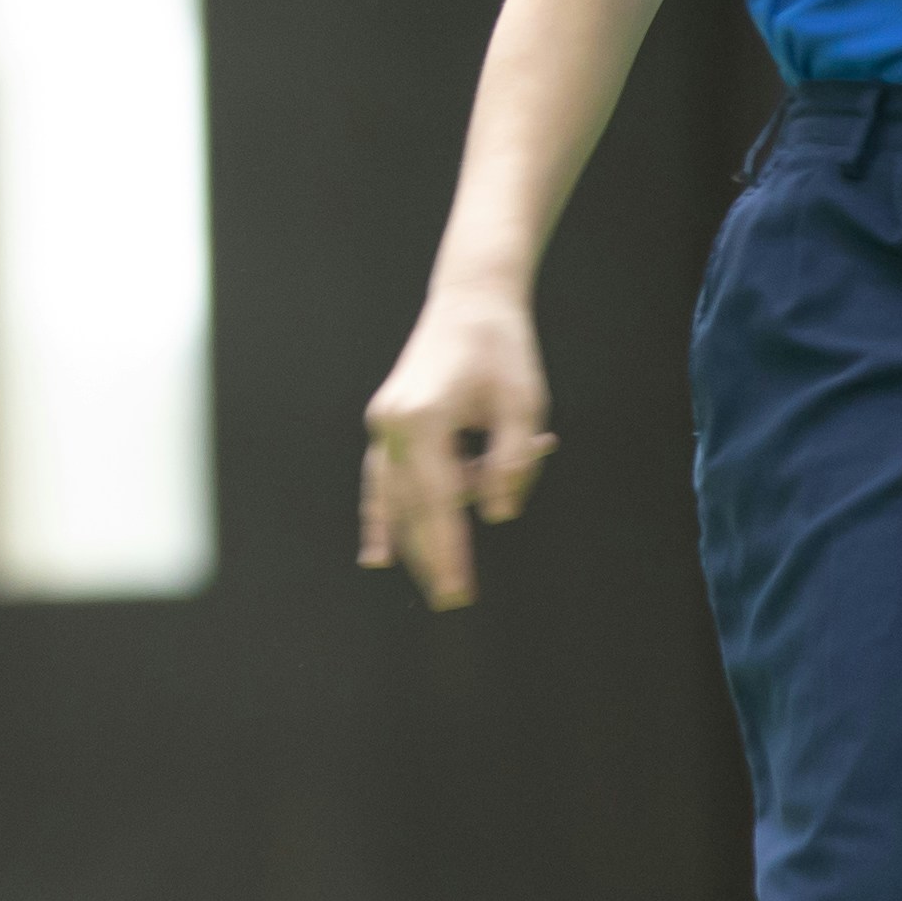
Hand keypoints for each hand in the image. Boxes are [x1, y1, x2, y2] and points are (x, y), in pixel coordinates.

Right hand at [356, 287, 551, 607]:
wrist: (472, 298)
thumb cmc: (503, 348)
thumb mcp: (524, 407)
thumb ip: (513, 463)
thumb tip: (497, 515)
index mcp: (424, 417)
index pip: (438, 500)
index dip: (450, 549)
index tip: (461, 588)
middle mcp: (393, 423)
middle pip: (408, 507)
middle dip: (432, 555)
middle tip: (454, 602)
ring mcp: (383, 422)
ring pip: (392, 497)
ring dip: (409, 541)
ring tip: (433, 583)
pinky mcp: (387, 422)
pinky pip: (381, 481)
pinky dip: (381, 517)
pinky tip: (377, 553)